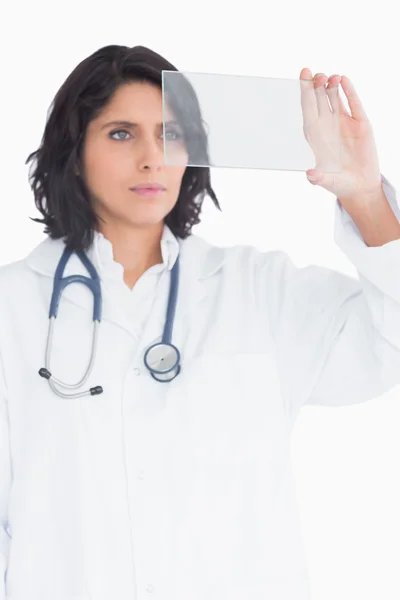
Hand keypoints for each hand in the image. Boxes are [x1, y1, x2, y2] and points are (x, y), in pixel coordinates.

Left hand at [300, 68, 382, 203]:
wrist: (359, 186)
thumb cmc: (338, 182)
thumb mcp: (327, 181)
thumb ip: (319, 178)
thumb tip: (310, 175)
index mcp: (315, 135)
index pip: (308, 107)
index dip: (304, 90)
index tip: (303, 74)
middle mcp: (327, 125)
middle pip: (319, 98)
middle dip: (316, 85)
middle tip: (315, 74)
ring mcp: (343, 122)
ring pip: (335, 98)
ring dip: (331, 85)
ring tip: (330, 77)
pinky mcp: (360, 124)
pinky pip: (354, 104)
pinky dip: (349, 92)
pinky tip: (344, 81)